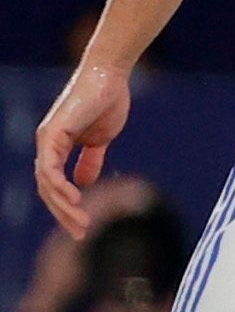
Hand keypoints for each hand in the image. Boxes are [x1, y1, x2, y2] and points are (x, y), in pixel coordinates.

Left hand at [33, 62, 131, 239]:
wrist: (109, 77)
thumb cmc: (107, 102)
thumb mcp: (100, 139)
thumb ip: (90, 160)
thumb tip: (85, 183)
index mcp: (57, 147)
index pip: (55, 186)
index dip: (66, 207)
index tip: (83, 226)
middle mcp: (47, 145)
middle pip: (47, 190)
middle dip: (63, 214)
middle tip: (81, 234)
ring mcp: (47, 140)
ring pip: (47, 183)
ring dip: (63, 206)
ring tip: (81, 223)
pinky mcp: (52, 134)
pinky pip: (50, 168)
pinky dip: (60, 186)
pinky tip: (75, 198)